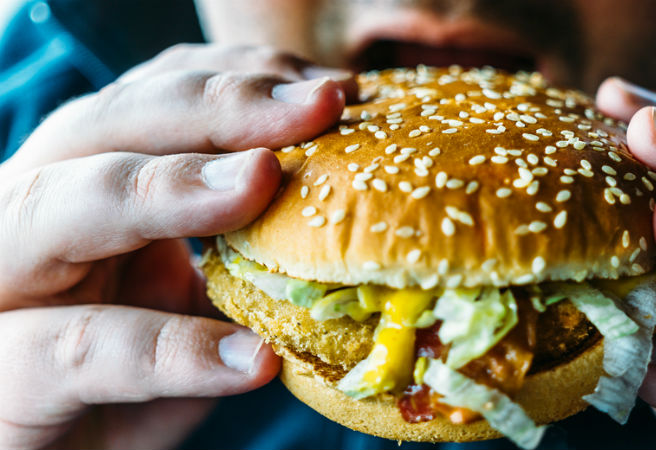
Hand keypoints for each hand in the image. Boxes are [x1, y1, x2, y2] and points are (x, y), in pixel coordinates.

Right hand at [0, 44, 354, 448]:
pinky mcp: (3, 376)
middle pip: (106, 125)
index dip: (238, 82)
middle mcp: (33, 213)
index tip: (331, 87)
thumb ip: (237, 263)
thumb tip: (341, 219)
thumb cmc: (122, 385)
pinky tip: (250, 358)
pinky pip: (78, 349)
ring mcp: (5, 285)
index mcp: (80, 185)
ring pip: (59, 204)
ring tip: (262, 179)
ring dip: (168, 186)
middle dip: (217, 106)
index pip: (150, 102)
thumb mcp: (187, 307)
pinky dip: (169, 350)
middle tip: (321, 104)